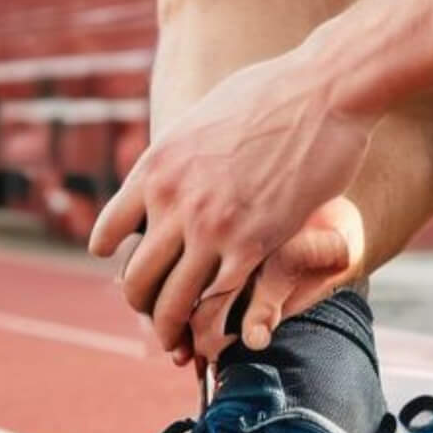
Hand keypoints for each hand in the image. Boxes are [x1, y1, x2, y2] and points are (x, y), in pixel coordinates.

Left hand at [88, 51, 371, 353]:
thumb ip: (182, 152)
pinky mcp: (254, 245)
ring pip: (171, 302)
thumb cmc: (274, 92)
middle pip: (136, 280)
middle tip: (160, 314)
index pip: (108, 235)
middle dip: (145, 306)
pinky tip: (222, 333)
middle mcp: (173, 201)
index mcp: (156, 167)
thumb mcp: (203, 116)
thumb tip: (173, 163)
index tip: (136, 264)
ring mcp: (211, 226)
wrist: (323, 89)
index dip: (121, 257)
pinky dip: (214, 326)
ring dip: (173, 329)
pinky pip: (218, 303)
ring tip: (181, 343)